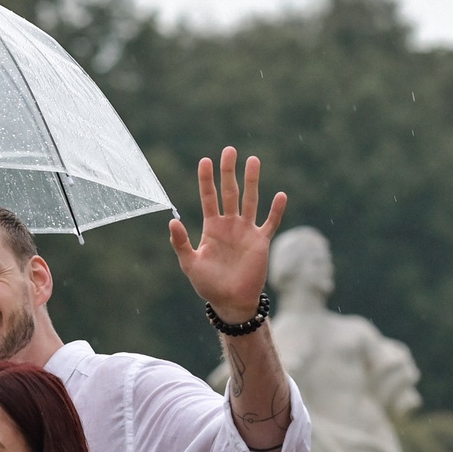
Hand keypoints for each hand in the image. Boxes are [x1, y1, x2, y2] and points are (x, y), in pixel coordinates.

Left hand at [168, 146, 287, 323]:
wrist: (230, 301)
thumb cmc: (208, 284)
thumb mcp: (189, 263)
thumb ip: (180, 243)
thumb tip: (172, 221)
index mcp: (212, 227)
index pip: (209, 197)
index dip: (206, 179)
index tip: (205, 160)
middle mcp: (230, 224)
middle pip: (230, 192)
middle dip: (229, 172)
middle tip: (229, 150)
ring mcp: (246, 231)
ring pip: (250, 200)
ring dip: (252, 181)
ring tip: (253, 160)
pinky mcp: (261, 242)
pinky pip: (270, 222)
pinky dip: (276, 210)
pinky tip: (280, 195)